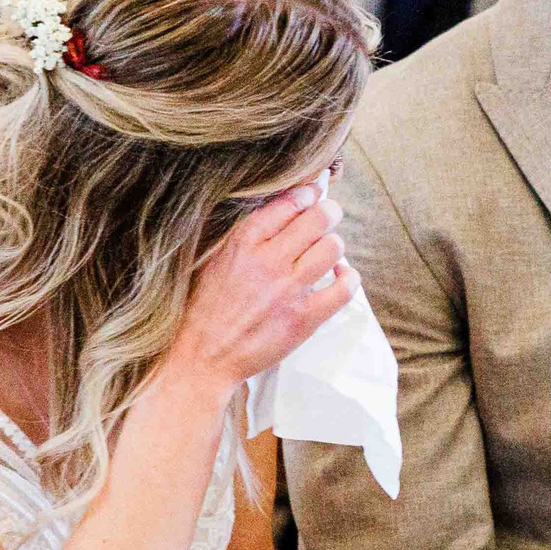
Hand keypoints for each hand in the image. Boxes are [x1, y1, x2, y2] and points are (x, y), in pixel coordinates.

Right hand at [166, 181, 356, 388]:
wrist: (202, 356)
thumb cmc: (205, 308)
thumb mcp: (214, 259)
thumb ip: (246, 236)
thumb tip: (282, 211)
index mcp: (242, 242)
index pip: (289, 202)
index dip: (307, 193)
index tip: (312, 194)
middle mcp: (268, 261)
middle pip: (319, 218)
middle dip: (328, 212)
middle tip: (327, 217)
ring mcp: (289, 290)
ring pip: (334, 247)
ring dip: (333, 245)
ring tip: (325, 252)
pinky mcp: (305, 318)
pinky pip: (344, 287)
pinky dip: (348, 277)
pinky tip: (338, 275)